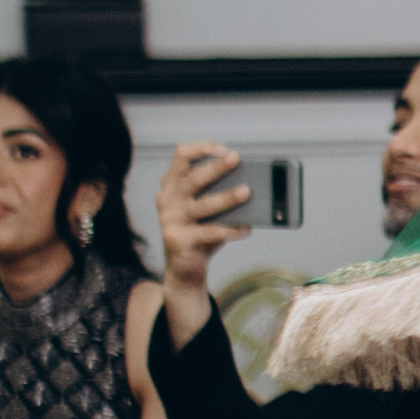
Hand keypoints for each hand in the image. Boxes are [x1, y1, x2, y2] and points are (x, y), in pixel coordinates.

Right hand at [156, 142, 251, 334]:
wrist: (185, 269)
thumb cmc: (202, 232)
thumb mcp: (210, 210)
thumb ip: (220, 194)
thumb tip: (252, 184)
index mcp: (172, 185)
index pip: (180, 156)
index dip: (202, 149)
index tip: (224, 149)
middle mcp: (167, 199)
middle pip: (192, 178)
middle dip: (216, 167)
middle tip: (236, 159)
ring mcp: (170, 220)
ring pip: (202, 205)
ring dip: (227, 197)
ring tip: (248, 191)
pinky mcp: (177, 240)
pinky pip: (209, 232)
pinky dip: (231, 230)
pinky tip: (247, 229)